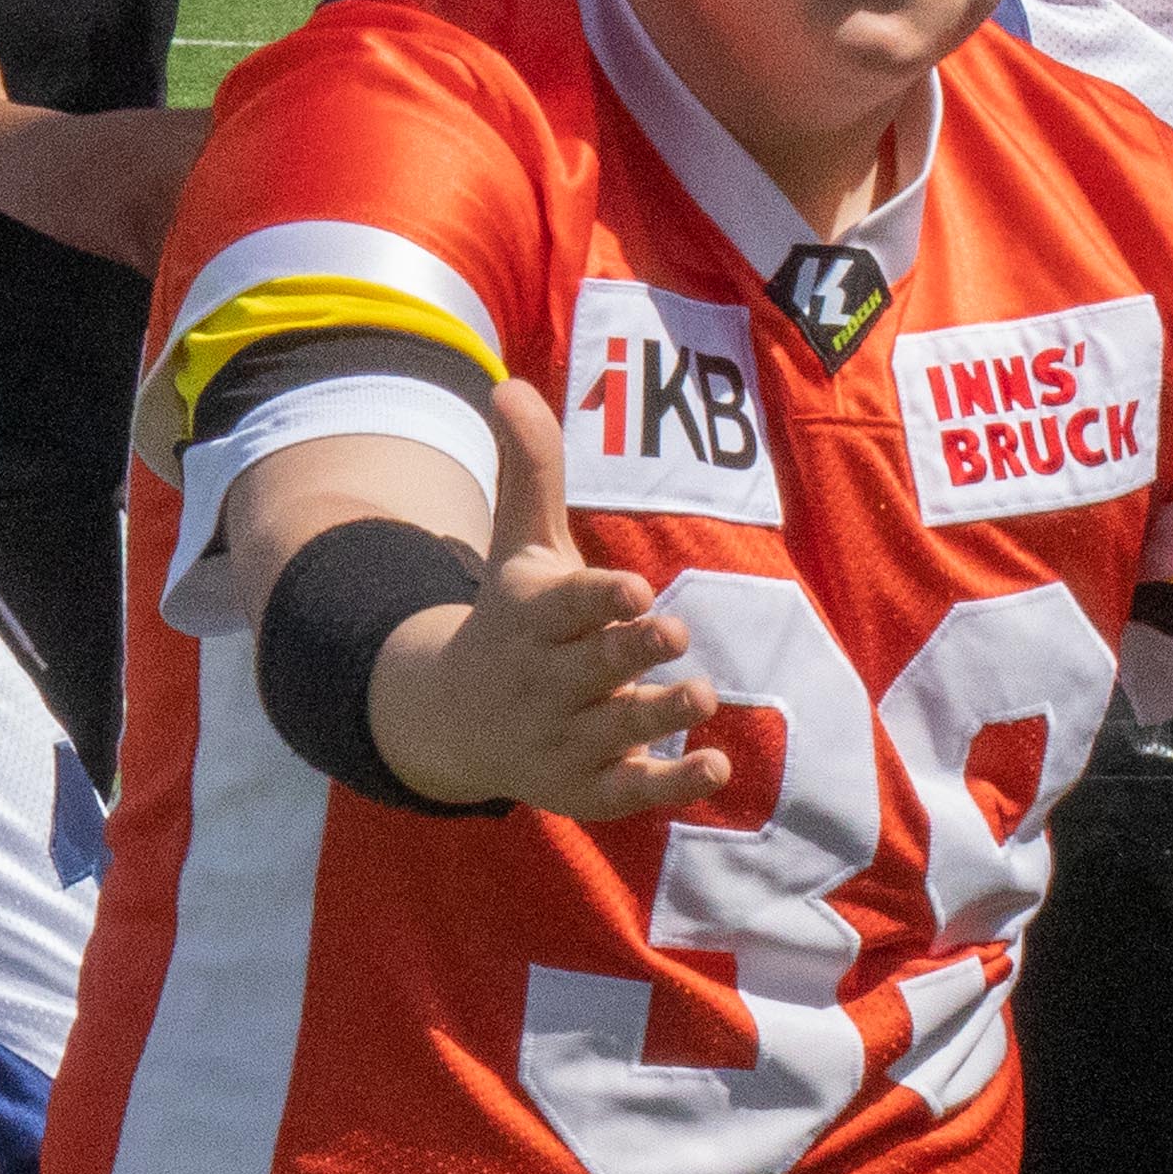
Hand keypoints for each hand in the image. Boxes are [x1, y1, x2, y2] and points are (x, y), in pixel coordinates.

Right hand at [360, 384, 753, 820]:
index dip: (599, 600)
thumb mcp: (519, 546)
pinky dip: (672, 782)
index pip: (566, 607)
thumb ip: (530, 470)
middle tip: (676, 634)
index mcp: (530, 617)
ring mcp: (564, 737)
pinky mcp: (588, 786)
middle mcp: (544, 679)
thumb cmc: (513, 618)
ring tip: (698, 695)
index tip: (636, 591)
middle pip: (593, 667)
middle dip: (633, 652)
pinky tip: (715, 764)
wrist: (457, 718)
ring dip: (657, 713)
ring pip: (616, 728)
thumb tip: (508, 383)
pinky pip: (631, 790)